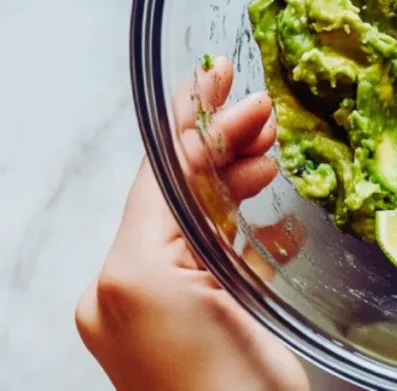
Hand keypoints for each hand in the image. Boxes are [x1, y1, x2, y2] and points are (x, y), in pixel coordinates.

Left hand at [76, 57, 307, 390]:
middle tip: (265, 110)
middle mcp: (130, 289)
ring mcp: (162, 308)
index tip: (217, 75)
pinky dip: (238, 225)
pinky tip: (270, 211)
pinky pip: (208, 256)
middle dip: (221, 145)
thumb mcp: (213, 294)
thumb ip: (194, 219)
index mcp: (124, 278)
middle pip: (179, 193)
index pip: (161, 177)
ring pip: (197, 220)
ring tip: (273, 150)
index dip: (193, 122)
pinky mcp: (194, 322)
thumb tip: (202, 157)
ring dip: (233, 180)